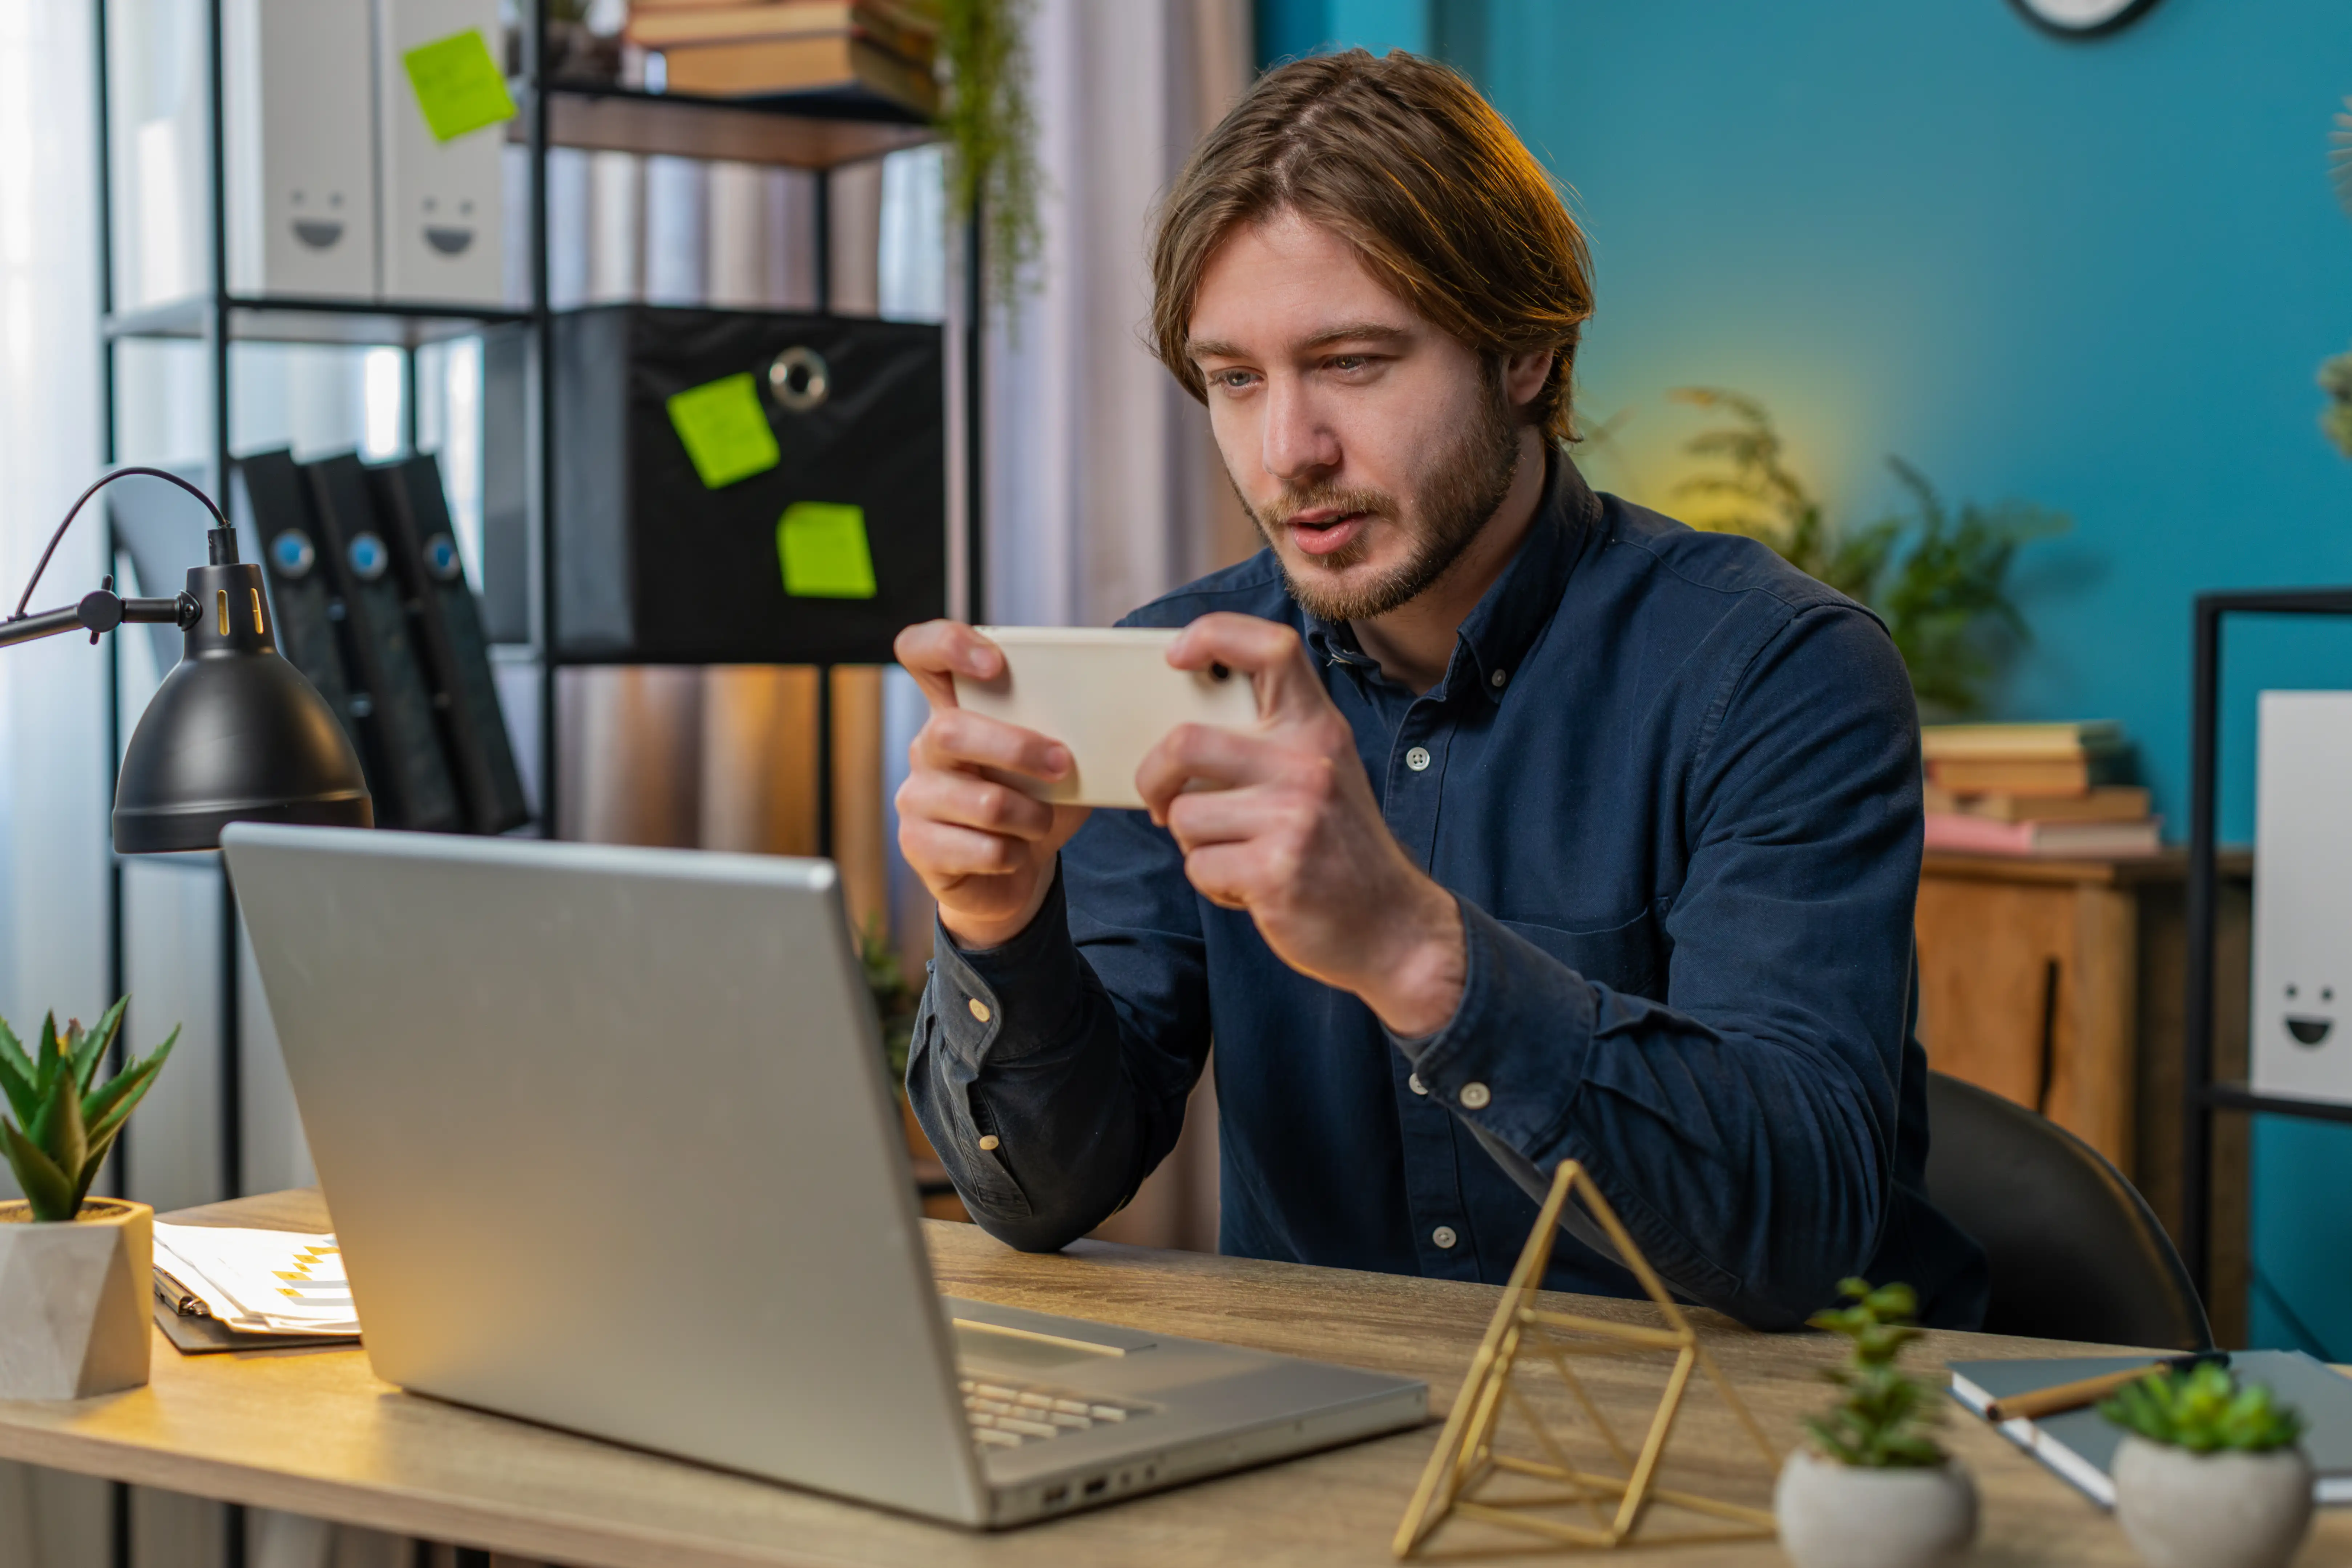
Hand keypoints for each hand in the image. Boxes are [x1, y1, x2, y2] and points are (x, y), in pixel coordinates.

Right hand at [893, 620, 1091, 949]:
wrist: (1008, 876)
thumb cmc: (1032, 805)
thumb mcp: (1051, 763)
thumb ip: (1063, 732)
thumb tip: (1111, 710)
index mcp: (953, 710)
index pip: (921, 652)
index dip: (948, 645)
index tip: (995, 665)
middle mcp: (925, 748)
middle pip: (951, 731)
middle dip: (1018, 750)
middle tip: (1063, 766)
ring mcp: (916, 798)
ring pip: (981, 801)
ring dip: (1031, 815)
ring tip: (1042, 821)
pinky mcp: (918, 846)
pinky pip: (980, 849)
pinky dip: (1014, 853)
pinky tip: (1016, 852)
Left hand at [1134, 613, 1465, 1034]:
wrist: (1393, 928)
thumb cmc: (1340, 850)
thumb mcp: (1323, 775)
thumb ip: (1271, 744)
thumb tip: (1182, 729)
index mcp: (1319, 728)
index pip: (1271, 647)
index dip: (1214, 635)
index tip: (1177, 656)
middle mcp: (1308, 763)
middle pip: (1187, 741)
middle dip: (1153, 776)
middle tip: (1159, 801)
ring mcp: (1294, 817)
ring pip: (1184, 815)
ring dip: (1194, 844)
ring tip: (1236, 856)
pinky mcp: (1276, 871)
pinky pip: (1199, 867)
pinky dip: (1212, 884)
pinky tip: (1250, 889)